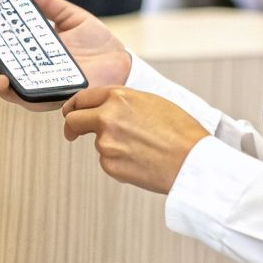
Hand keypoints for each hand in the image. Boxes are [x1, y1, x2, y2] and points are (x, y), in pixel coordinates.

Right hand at [0, 0, 131, 111]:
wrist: (120, 63)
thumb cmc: (96, 43)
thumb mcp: (69, 15)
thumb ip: (46, 2)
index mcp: (21, 43)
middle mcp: (18, 63)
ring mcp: (26, 80)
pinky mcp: (39, 97)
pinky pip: (14, 96)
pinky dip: (3, 87)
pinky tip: (0, 75)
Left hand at [61, 86, 209, 193]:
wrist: (191, 161)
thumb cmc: (180, 131)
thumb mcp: (151, 101)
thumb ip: (124, 102)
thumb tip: (107, 107)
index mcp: (118, 97)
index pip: (82, 98)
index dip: (73, 106)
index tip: (71, 112)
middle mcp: (106, 118)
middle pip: (73, 121)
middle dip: (71, 127)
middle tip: (72, 133)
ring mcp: (105, 143)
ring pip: (97, 144)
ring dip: (111, 146)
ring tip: (142, 148)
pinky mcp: (109, 165)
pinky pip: (108, 162)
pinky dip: (120, 162)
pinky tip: (141, 161)